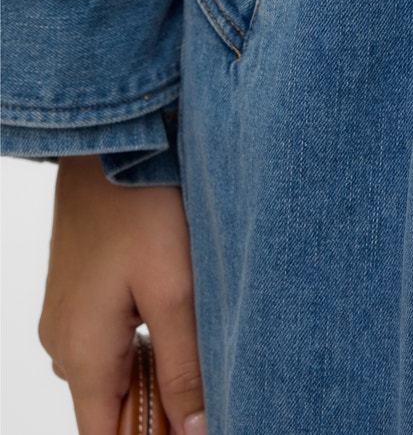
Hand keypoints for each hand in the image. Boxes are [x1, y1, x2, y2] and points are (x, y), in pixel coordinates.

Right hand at [40, 155, 205, 434]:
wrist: (109, 142)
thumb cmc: (142, 208)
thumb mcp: (176, 291)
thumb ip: (185, 368)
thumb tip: (197, 431)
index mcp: (83, 356)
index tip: (196, 430)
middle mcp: (63, 345)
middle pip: (109, 410)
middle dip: (158, 412)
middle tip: (212, 394)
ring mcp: (67, 317)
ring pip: (112, 374)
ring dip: (154, 377)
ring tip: (202, 359)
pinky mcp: (78, 292)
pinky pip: (108, 341)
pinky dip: (142, 346)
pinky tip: (179, 323)